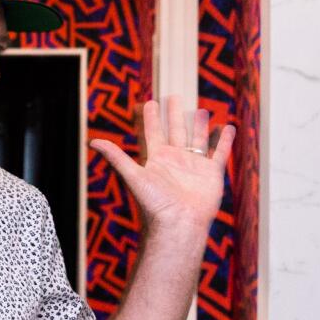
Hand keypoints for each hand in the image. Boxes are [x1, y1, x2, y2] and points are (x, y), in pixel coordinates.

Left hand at [90, 99, 231, 232]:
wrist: (178, 223)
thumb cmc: (155, 203)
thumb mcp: (133, 176)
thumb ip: (116, 157)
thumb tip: (92, 142)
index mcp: (157, 159)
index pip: (153, 133)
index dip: (151, 118)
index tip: (150, 103)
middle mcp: (176, 160)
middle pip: (176, 131)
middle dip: (174, 115)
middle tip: (174, 97)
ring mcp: (194, 166)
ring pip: (198, 140)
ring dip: (200, 125)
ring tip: (202, 110)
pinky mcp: (212, 173)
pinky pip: (219, 153)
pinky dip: (224, 141)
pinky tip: (227, 128)